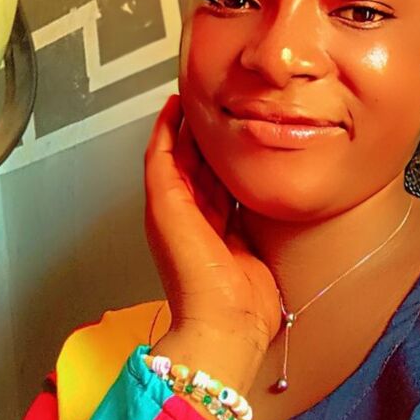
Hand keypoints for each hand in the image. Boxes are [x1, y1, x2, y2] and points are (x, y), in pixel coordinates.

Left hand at [144, 94, 281, 362]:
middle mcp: (189, 215)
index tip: (183, 98)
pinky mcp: (242, 238)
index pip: (167, 155)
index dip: (172, 125)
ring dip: (223, 154)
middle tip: (215, 105)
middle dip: (200, 135)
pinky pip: (241, 198)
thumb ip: (164, 172)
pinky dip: (244, 178)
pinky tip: (254, 164)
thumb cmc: (193, 275)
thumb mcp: (167, 213)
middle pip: (193, 164)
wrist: (227, 321)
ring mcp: (215, 227)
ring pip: (217, 178)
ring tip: (236, 126)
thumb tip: (164, 136)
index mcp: (166, 208)